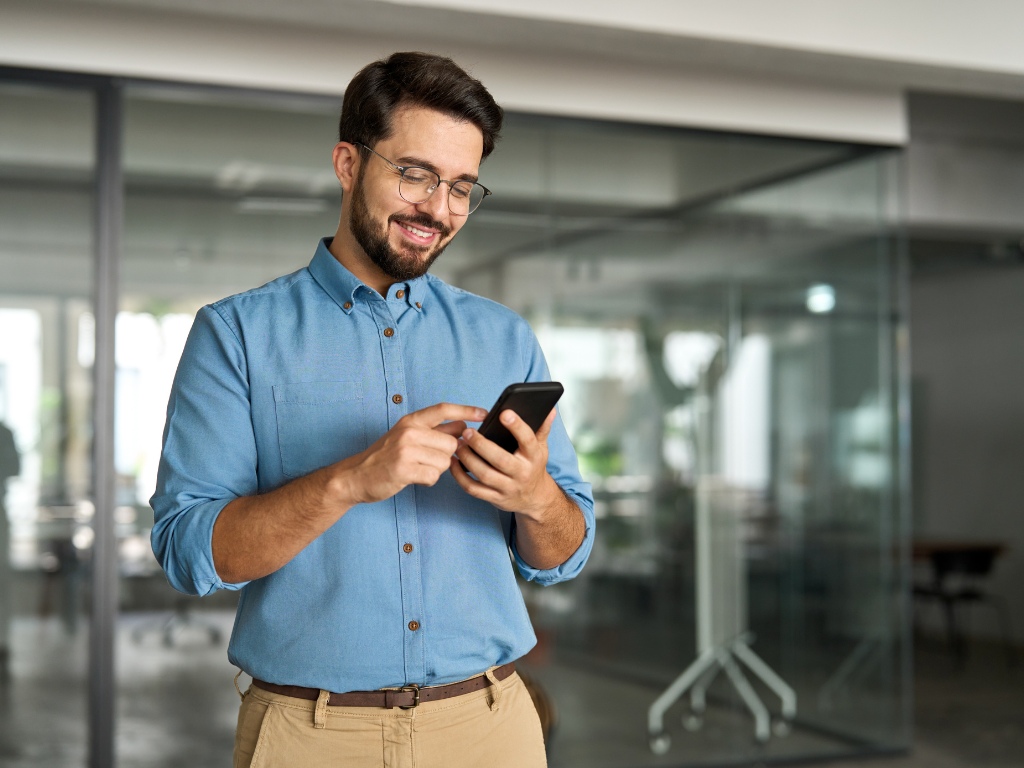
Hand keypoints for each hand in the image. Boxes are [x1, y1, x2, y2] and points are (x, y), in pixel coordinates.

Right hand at [339, 403, 486, 503]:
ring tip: (418, 469)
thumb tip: (463, 427)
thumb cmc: (385, 456)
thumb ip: (435, 431)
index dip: (466, 411)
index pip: (444, 409)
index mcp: (411, 420)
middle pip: (451, 443)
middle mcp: (409, 431)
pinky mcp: (404, 469)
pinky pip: (434, 477)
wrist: (356, 475)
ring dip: (436, 470)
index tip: (484, 414)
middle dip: (446, 456)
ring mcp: (406, 450)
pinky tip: (415, 478)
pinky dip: (428, 481)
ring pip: (445, 461)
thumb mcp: (408, 436)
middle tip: (426, 460)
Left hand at [450, 407, 561, 519]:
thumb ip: (542, 428)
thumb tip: (550, 408)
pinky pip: (474, 489)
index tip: (504, 413)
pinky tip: (453, 463)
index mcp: (534, 456)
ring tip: (458, 445)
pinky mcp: (495, 498)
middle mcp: (522, 473)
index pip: (528, 440)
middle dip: (481, 445)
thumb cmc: (534, 466)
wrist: (535, 499)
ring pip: (485, 475)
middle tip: (467, 432)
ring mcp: (508, 488)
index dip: (517, 426)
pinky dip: (460, 477)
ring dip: (468, 459)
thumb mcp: (541, 447)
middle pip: (500, 460)